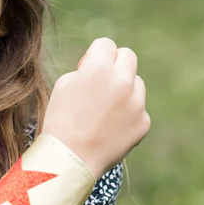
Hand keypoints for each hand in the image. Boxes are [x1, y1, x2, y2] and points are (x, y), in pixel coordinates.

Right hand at [41, 37, 149, 178]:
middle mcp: (123, 81)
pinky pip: (138, 109)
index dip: (95, 55)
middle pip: (128, 56)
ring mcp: (137, 102)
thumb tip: (104, 67)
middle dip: (115, 64)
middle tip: (101, 81)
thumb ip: (87, 70)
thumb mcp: (64, 85)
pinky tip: (109, 128)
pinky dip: (127, 115)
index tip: (88, 68)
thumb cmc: (60, 121)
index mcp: (99, 67)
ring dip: (123, 89)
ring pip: (136, 83)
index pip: (106, 44)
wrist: (70, 160)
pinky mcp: (143, 122)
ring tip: (102, 111)